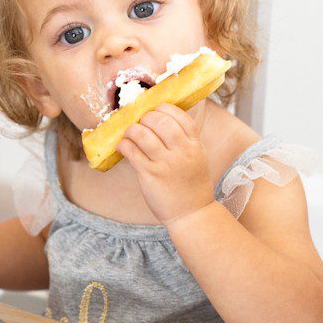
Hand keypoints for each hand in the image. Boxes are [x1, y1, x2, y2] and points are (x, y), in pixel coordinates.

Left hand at [117, 103, 213, 224]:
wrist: (192, 214)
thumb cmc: (192, 186)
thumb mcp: (198, 157)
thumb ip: (186, 139)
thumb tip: (164, 119)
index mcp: (195, 145)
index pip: (179, 115)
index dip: (164, 108)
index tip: (155, 111)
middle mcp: (182, 152)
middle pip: (159, 121)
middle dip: (145, 117)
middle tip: (140, 123)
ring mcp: (165, 164)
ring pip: (142, 134)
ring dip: (131, 130)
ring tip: (129, 135)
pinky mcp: (150, 175)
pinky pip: (131, 151)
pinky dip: (124, 144)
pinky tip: (123, 146)